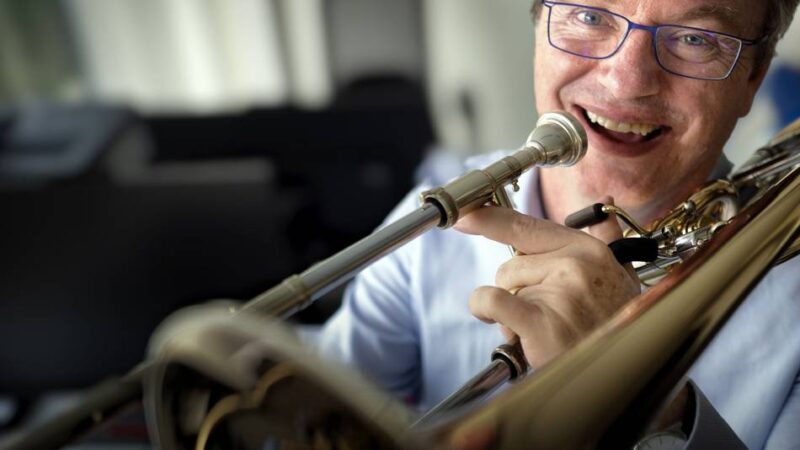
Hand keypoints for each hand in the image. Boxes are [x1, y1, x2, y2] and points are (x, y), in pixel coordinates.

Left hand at [455, 199, 640, 367]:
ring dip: (510, 309)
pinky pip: (492, 300)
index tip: (466, 213)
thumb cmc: (614, 325)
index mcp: (588, 250)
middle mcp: (576, 265)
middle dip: (516, 289)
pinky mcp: (541, 321)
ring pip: (503, 284)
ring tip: (539, 327)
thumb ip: (607, 238)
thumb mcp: (619, 276)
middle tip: (543, 310)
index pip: (526, 225)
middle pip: (511, 263)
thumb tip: (607, 203)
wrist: (621, 370)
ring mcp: (560, 292)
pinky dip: (485, 309)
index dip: (490, 218)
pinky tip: (497, 322)